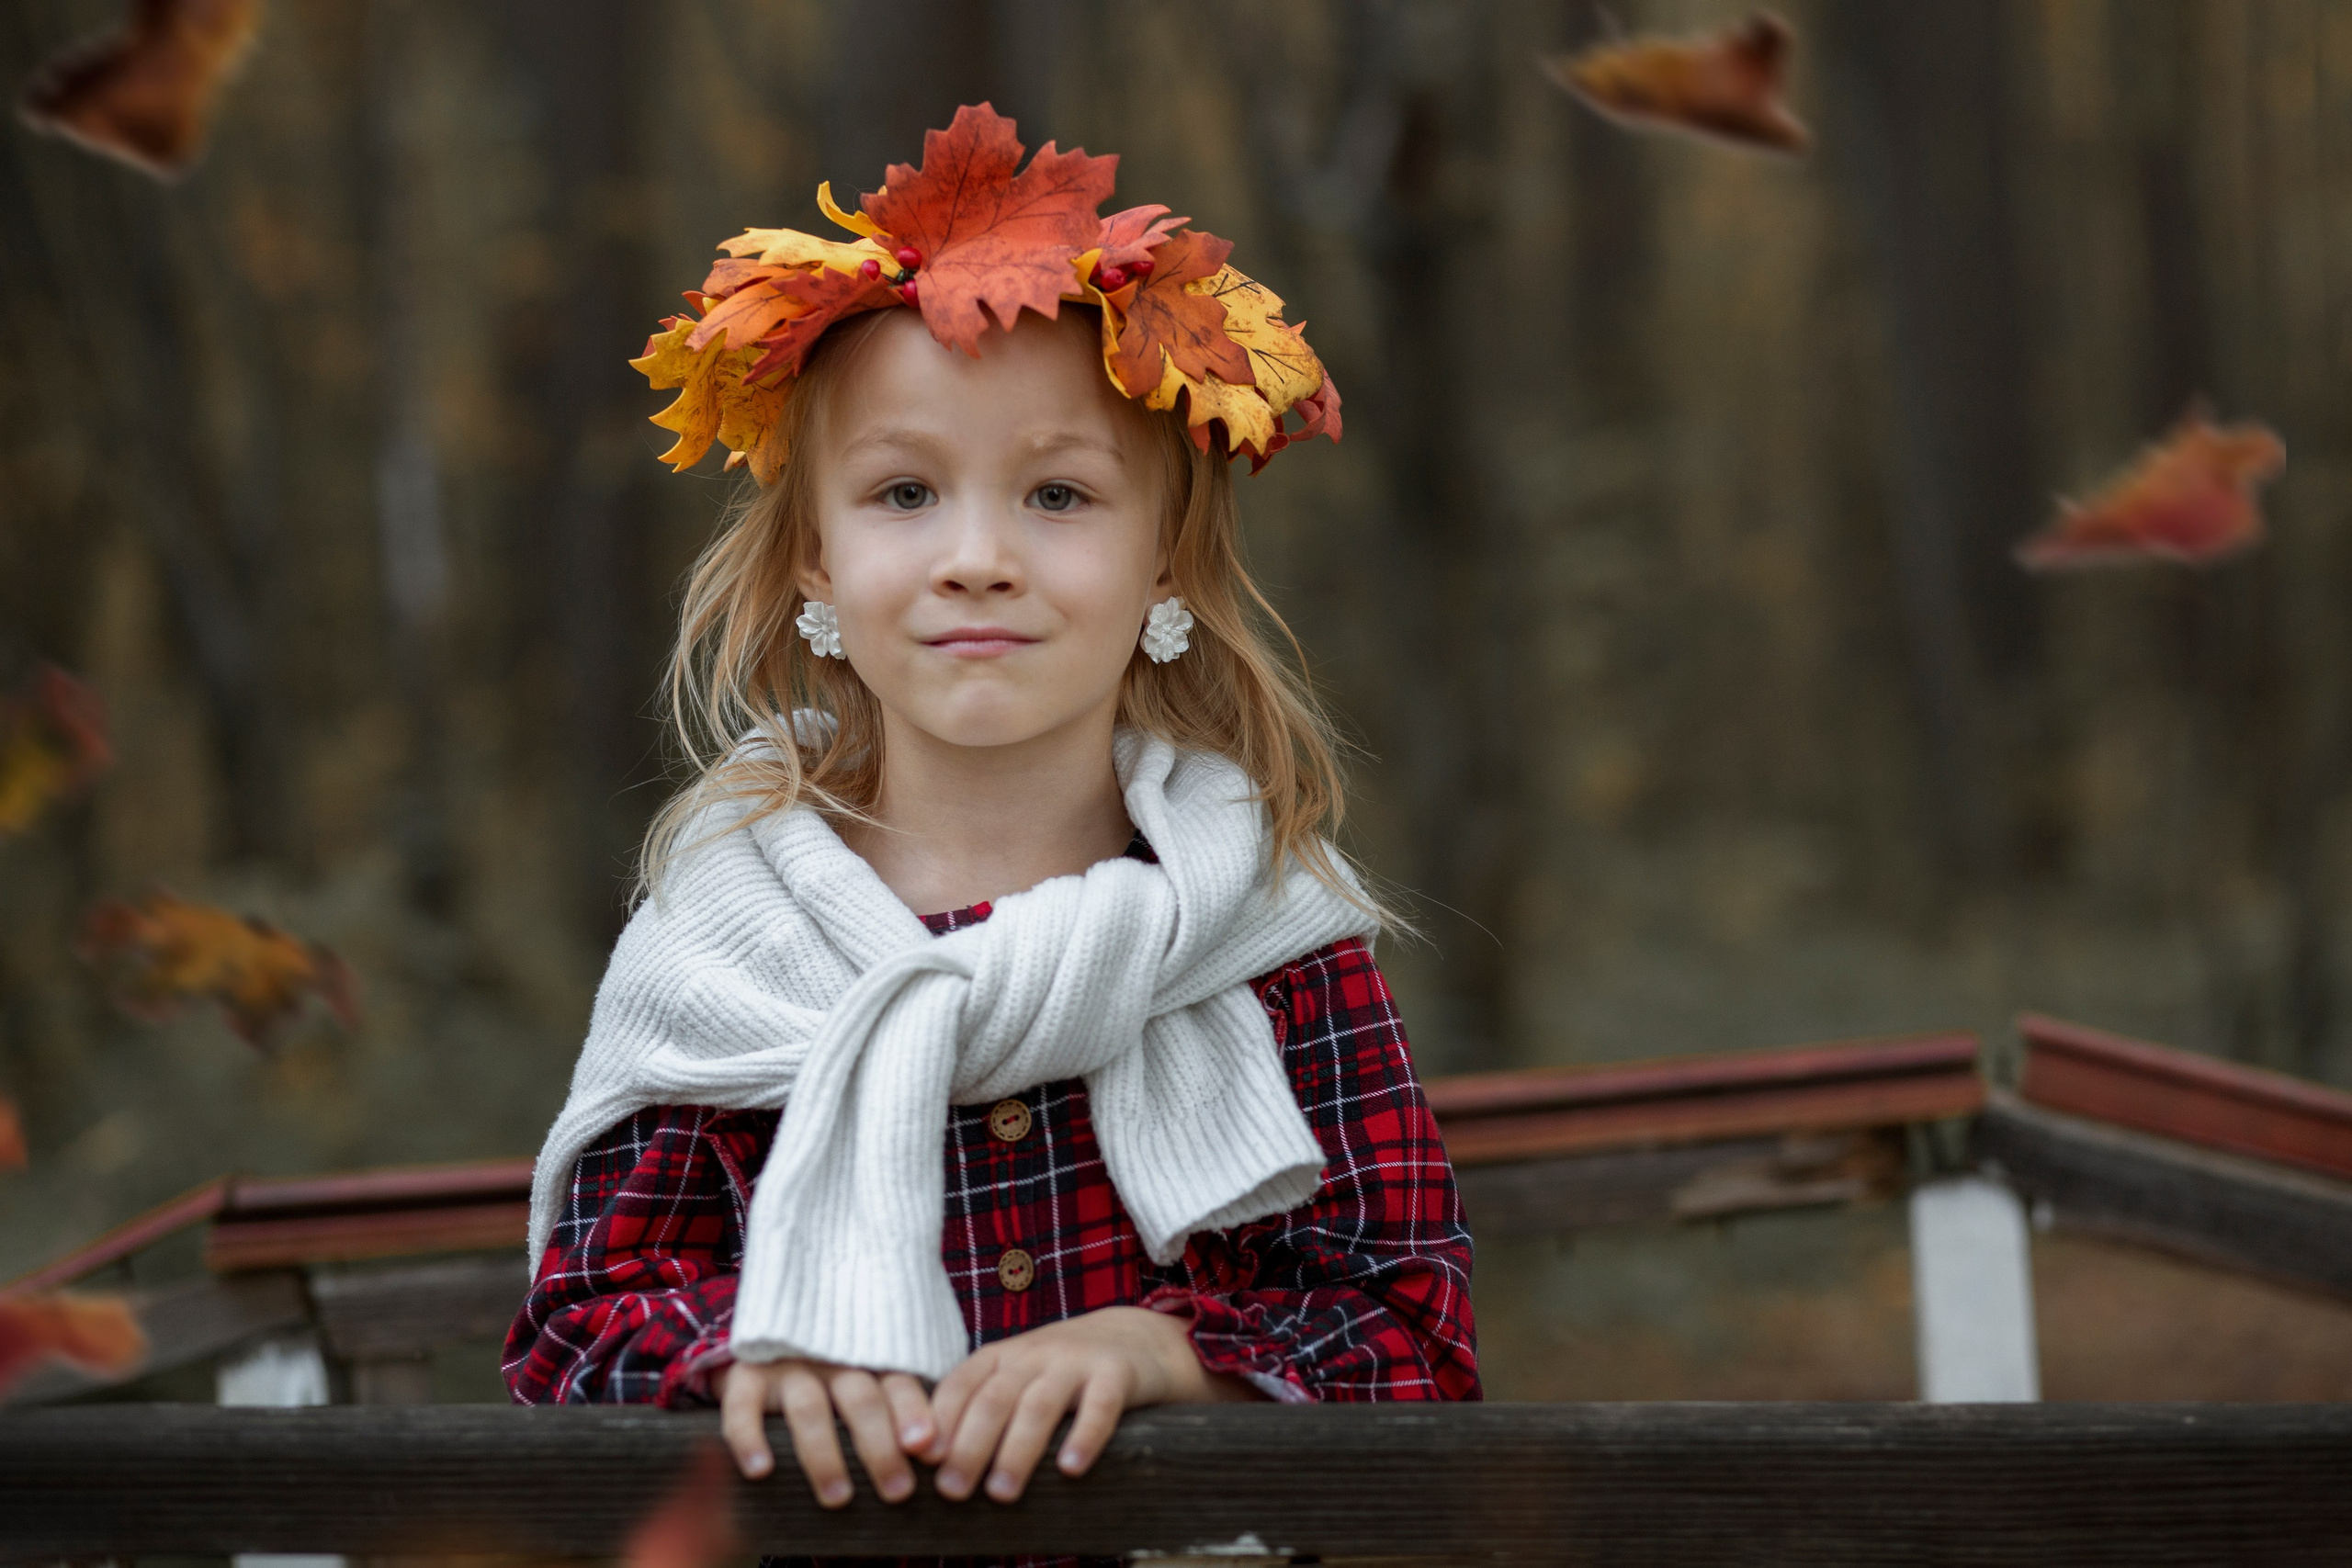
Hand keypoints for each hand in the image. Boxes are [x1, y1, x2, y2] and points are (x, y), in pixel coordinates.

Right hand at [720, 1356, 940, 1505]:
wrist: (770, 1345)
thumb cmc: (836, 1385)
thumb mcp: (871, 1390)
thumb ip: (898, 1417)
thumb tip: (937, 1458)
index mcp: (870, 1363)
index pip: (898, 1384)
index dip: (914, 1414)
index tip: (929, 1449)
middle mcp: (832, 1362)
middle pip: (861, 1398)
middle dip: (880, 1447)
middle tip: (897, 1491)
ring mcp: (789, 1368)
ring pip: (809, 1408)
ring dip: (825, 1455)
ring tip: (839, 1498)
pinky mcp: (746, 1377)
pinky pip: (744, 1405)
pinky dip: (750, 1437)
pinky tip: (761, 1470)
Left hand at [928, 1304, 1257, 1504]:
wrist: (1136, 1338)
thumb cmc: (1062, 1373)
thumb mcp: (1017, 1379)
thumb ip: (981, 1409)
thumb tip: (932, 1463)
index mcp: (1002, 1357)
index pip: (961, 1385)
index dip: (939, 1420)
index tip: (919, 1458)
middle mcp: (1034, 1354)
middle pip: (994, 1399)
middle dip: (969, 1446)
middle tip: (952, 1490)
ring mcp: (1076, 1361)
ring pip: (1039, 1405)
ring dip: (1017, 1450)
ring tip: (1002, 1492)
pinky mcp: (1116, 1373)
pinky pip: (1100, 1406)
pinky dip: (1084, 1436)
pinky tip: (1071, 1468)